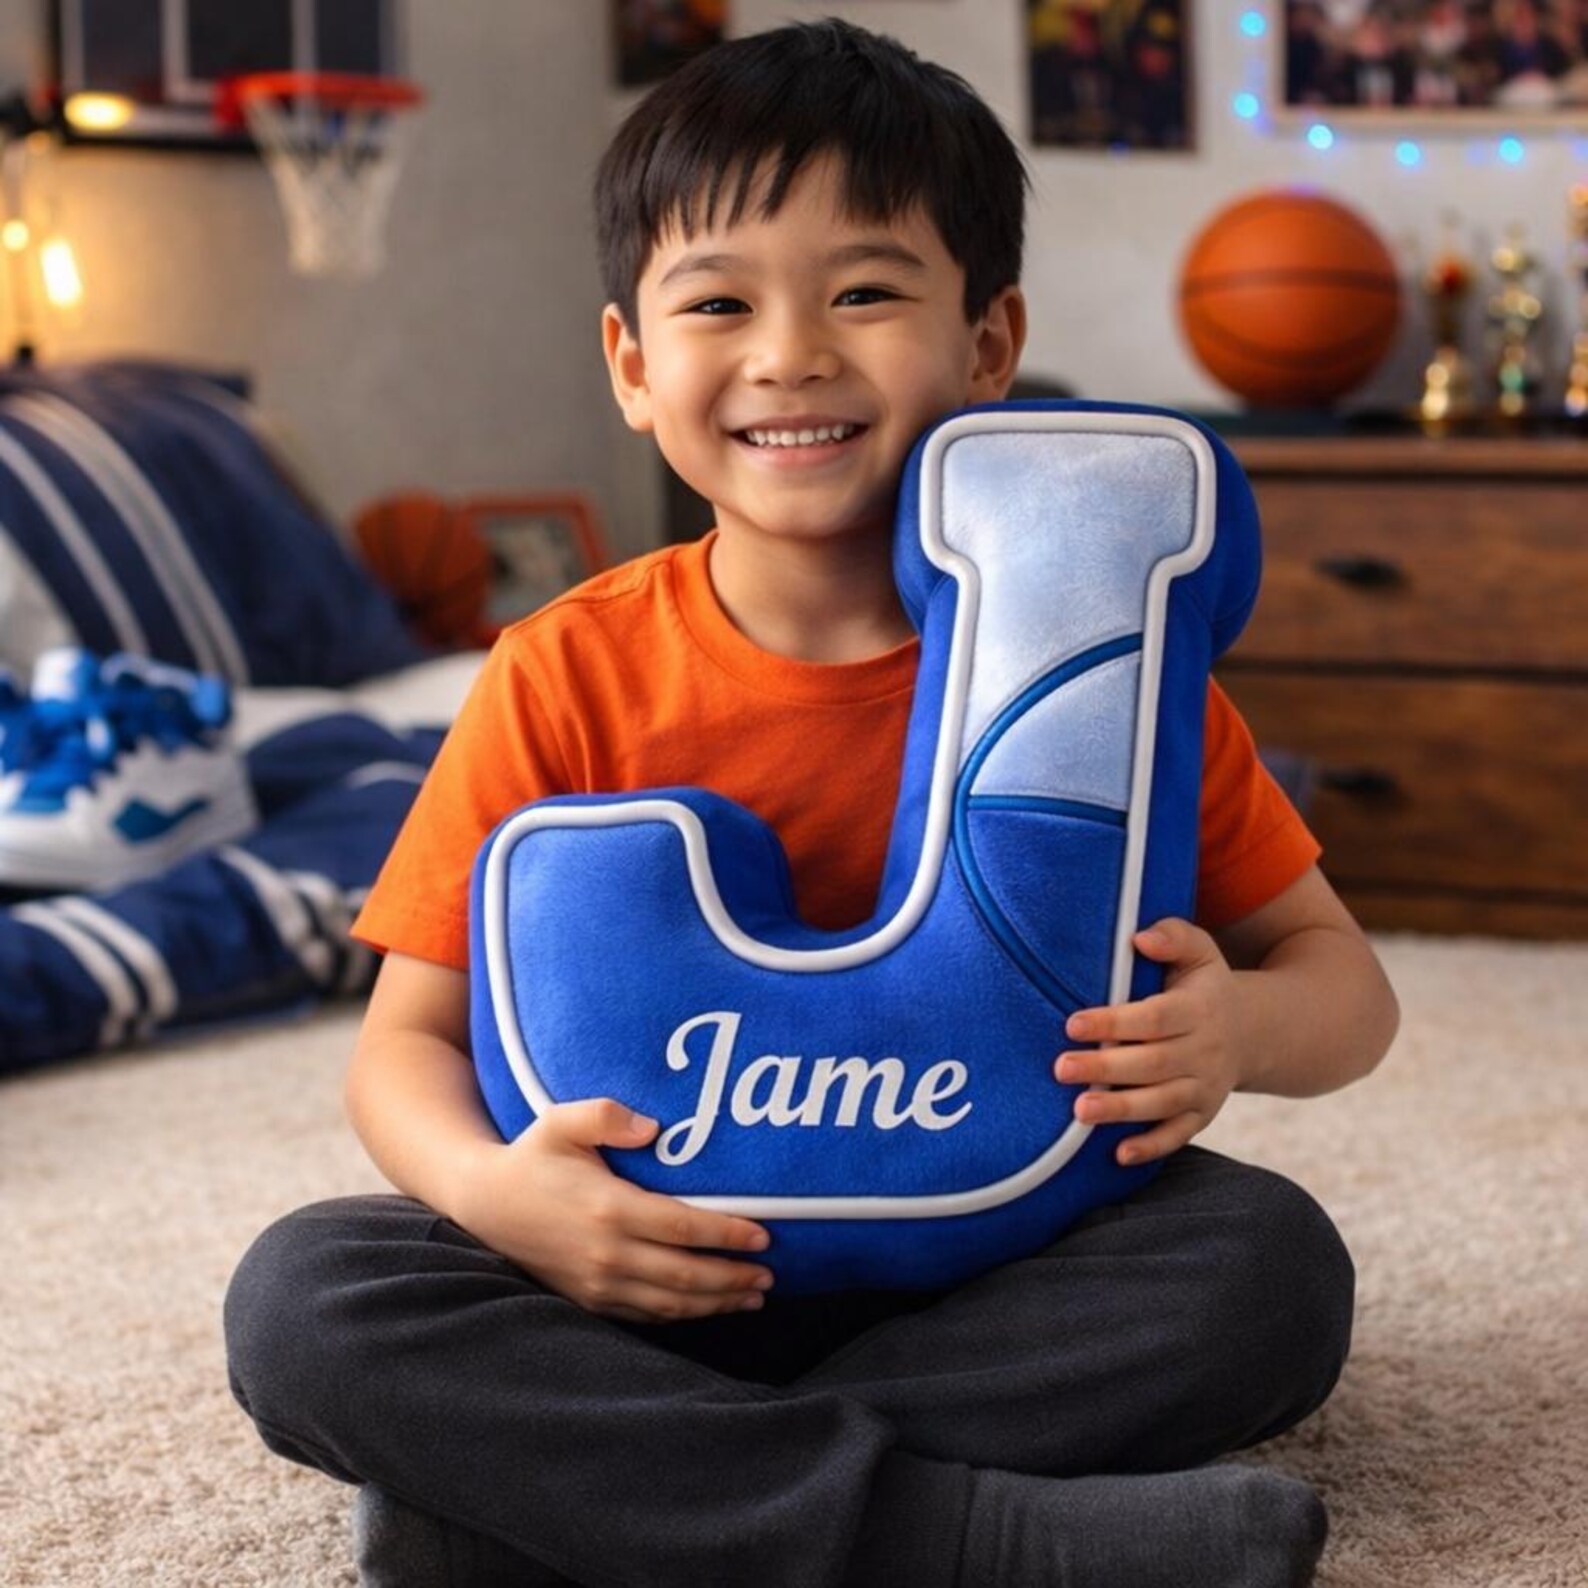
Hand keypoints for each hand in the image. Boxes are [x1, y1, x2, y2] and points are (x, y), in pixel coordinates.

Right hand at [455, 1098, 774, 1323]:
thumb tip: (654, 1127)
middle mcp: (607, 1253)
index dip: (727, 1235)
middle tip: (770, 1274)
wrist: (486, 1203)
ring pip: (670, 1303)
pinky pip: (645, 1315)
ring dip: (716, 1303)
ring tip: (753, 1295)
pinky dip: (682, 1315)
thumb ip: (606, 1115)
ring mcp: (597, 1283)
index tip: (764, 1236)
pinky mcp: (589, 1299)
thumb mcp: (562, 1121)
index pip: (683, 1227)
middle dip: (733, 1277)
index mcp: (608, 1208)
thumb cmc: (533, 1156)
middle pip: (685, 1275)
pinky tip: (708, 1307)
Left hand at [1053, 917, 1243, 1166]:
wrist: (1252, 1032)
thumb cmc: (1203, 985)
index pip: (1154, 1018)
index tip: (1072, 1024)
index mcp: (1199, 1009)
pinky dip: (1151, 1146)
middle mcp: (1205, 1052)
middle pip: (1153, 1064)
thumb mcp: (1198, 950)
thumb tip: (1139, 939)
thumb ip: (1172, 936)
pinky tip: (1118, 1154)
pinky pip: (1179, 1135)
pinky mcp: (1202, 1115)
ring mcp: (1205, 1088)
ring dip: (1121, 1110)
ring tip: (1079, 1111)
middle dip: (1105, 1068)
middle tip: (1061, 1068)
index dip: (1114, 1022)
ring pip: (1162, 1102)